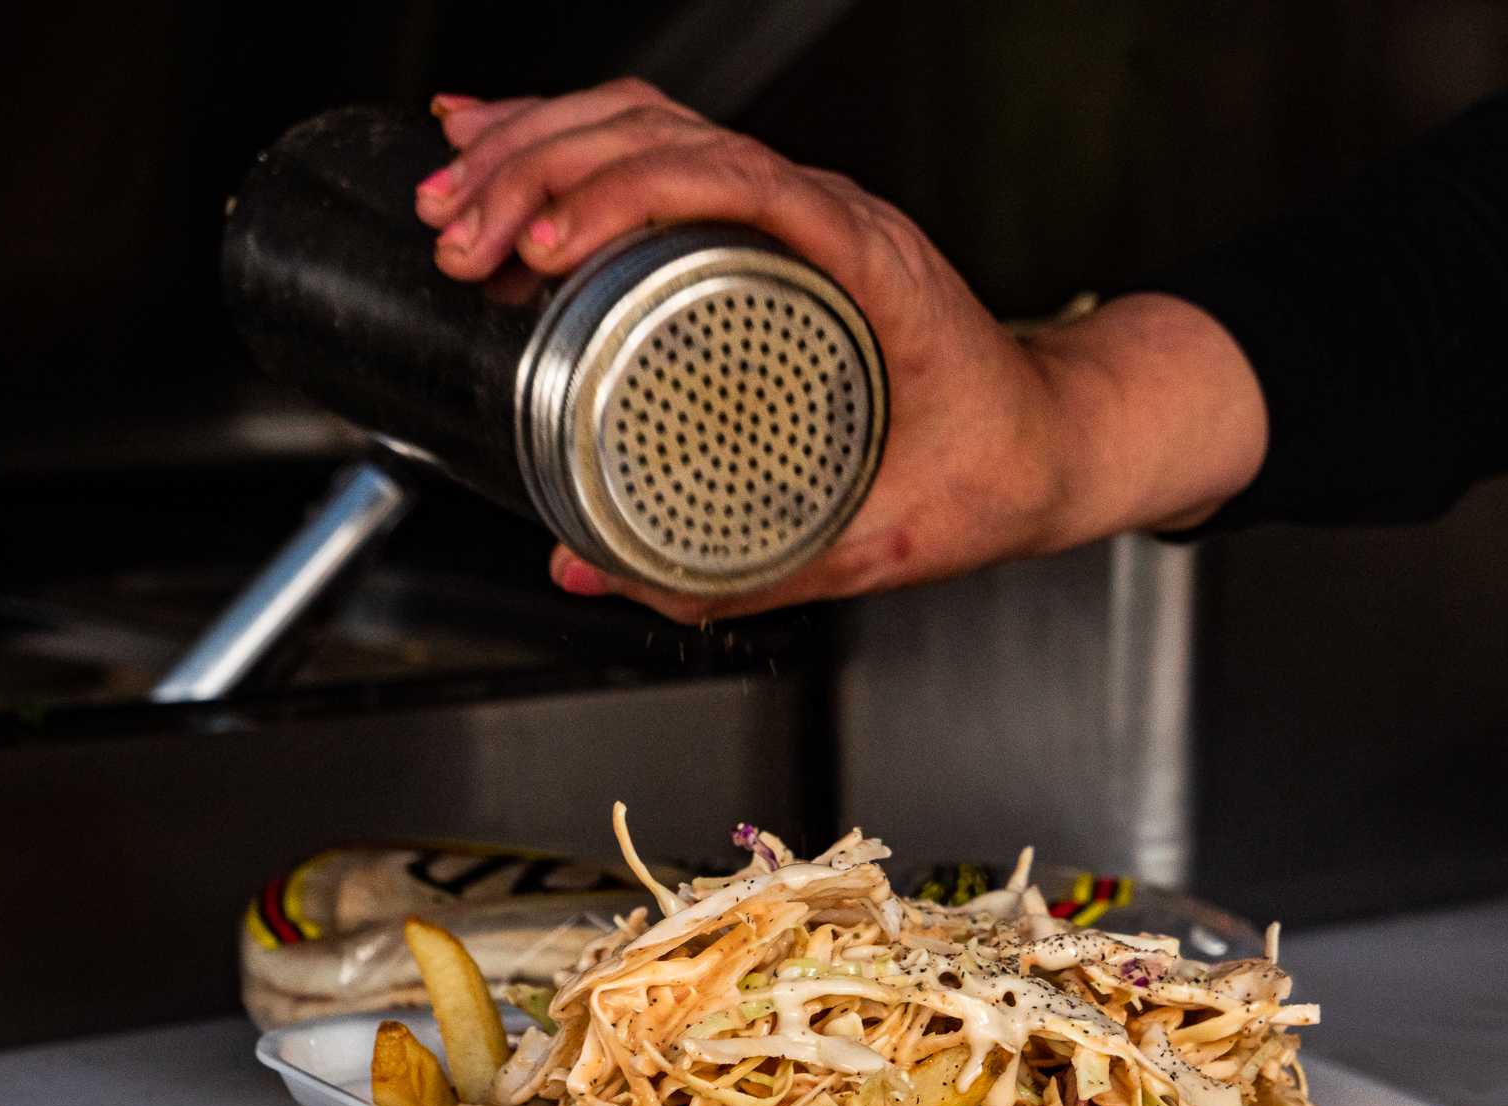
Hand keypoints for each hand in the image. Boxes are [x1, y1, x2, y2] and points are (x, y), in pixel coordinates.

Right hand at [417, 80, 1266, 622]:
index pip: (742, 185)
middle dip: (545, 166)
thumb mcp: (881, 542)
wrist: (1055, 437)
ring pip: (658, 127)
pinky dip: (577, 146)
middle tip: (458, 234)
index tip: (543, 242)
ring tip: (452, 192)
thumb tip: (595, 577)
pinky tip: (504, 151)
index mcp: (872, 268)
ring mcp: (802, 211)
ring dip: (544, 144)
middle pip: (672, 135)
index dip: (629, 194)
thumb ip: (744, 574)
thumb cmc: (995, 469)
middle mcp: (832, 217)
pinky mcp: (775, 228)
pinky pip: (666, 154)